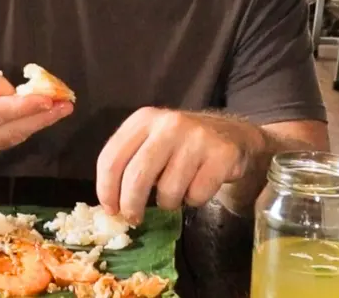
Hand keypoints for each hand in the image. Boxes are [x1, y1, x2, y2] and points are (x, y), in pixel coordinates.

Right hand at [0, 58, 73, 159]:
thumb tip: (11, 90)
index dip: (24, 107)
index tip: (48, 99)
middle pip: (10, 129)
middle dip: (41, 116)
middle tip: (67, 103)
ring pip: (14, 136)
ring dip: (40, 121)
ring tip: (63, 106)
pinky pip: (10, 137)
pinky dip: (29, 124)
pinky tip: (46, 112)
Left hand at [96, 107, 261, 224]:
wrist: (231, 133)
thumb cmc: (180, 145)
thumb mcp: (151, 141)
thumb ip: (129, 163)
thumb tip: (111, 205)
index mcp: (143, 119)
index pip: (112, 158)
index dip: (106, 189)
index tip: (110, 209)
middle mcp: (169, 124)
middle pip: (137, 176)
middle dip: (131, 205)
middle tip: (133, 219)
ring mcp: (197, 137)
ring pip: (168, 191)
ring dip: (168, 202)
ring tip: (176, 191)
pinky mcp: (222, 154)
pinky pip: (196, 195)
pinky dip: (194, 200)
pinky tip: (197, 186)